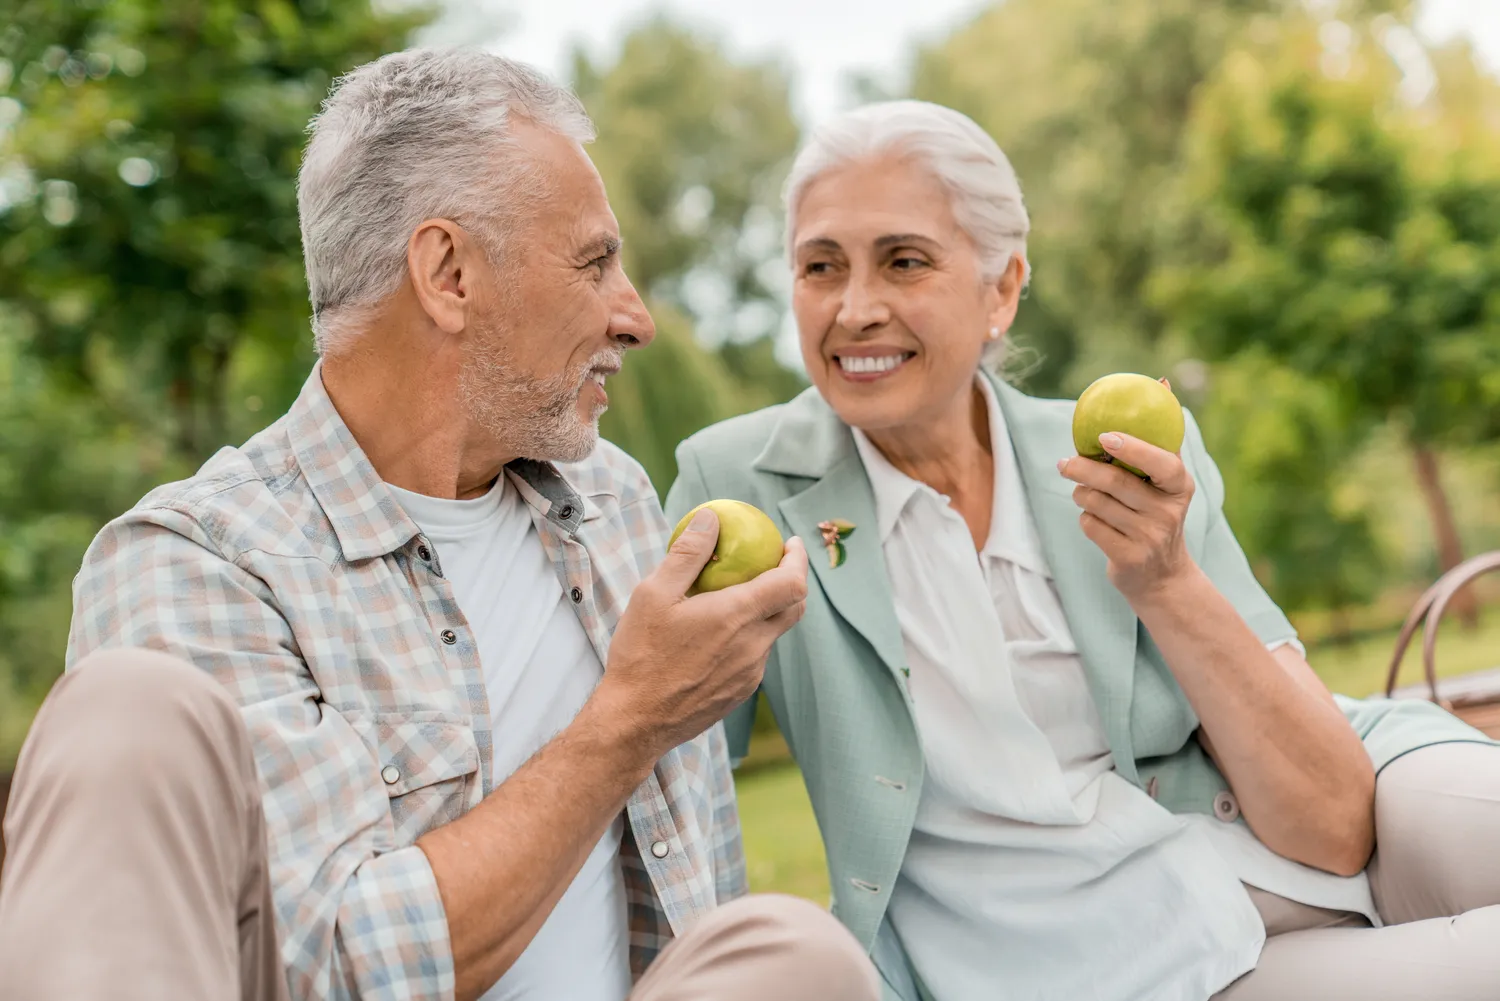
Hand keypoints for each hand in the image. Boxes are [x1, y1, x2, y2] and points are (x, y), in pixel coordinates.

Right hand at [600, 507, 808, 759]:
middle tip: (772, 564)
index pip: (792, 583)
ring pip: (772, 634)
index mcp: (737, 616)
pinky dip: (749, 637)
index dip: (798, 559)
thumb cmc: (641, 654)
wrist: (635, 721)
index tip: (790, 543)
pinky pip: (755, 657)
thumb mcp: (654, 594)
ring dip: (765, 611)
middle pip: (794, 608)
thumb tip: (711, 518)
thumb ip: (688, 553)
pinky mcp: (741, 693)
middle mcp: (754, 646)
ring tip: (735, 598)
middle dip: (792, 582)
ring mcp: (751, 673)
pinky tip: (718, 634)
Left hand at [1057, 432, 1195, 600]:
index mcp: (1180, 487)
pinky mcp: (1128, 557)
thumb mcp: (1169, 482)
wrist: (1162, 577)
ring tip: (1083, 494)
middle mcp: (1168, 512)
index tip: (1104, 436)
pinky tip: (1095, 520)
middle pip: (1114, 481)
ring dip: (1081, 494)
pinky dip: (1085, 519)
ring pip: (1096, 503)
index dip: (1133, 448)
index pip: (1163, 463)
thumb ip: (1162, 438)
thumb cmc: (1158, 514)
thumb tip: (1162, 381)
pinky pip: (1090, 526)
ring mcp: (1149, 537)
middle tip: (1064, 463)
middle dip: (1082, 468)